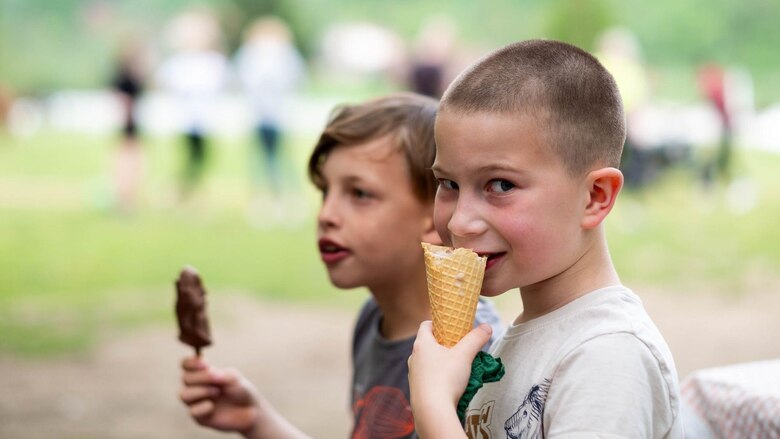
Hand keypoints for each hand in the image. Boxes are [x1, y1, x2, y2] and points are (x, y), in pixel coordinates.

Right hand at [179, 357, 260, 435]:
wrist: (251, 410)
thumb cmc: (241, 390)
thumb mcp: (233, 378)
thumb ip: (219, 374)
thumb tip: (207, 371)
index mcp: (203, 374)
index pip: (186, 365)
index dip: (191, 363)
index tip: (206, 364)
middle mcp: (196, 387)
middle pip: (185, 378)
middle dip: (201, 378)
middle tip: (218, 380)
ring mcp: (197, 402)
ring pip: (183, 395)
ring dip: (200, 391)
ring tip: (216, 392)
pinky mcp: (200, 418)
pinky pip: (192, 411)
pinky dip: (203, 407)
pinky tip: (213, 407)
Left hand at [407, 321, 491, 436]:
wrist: (432, 411)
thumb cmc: (446, 378)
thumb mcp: (465, 355)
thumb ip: (476, 339)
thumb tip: (487, 327)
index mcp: (422, 344)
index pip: (426, 325)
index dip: (438, 323)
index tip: (450, 326)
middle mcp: (414, 358)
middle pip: (427, 344)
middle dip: (443, 344)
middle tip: (459, 347)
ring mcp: (413, 375)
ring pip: (427, 362)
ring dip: (440, 362)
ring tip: (457, 367)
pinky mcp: (416, 390)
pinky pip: (427, 378)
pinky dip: (437, 377)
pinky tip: (450, 385)